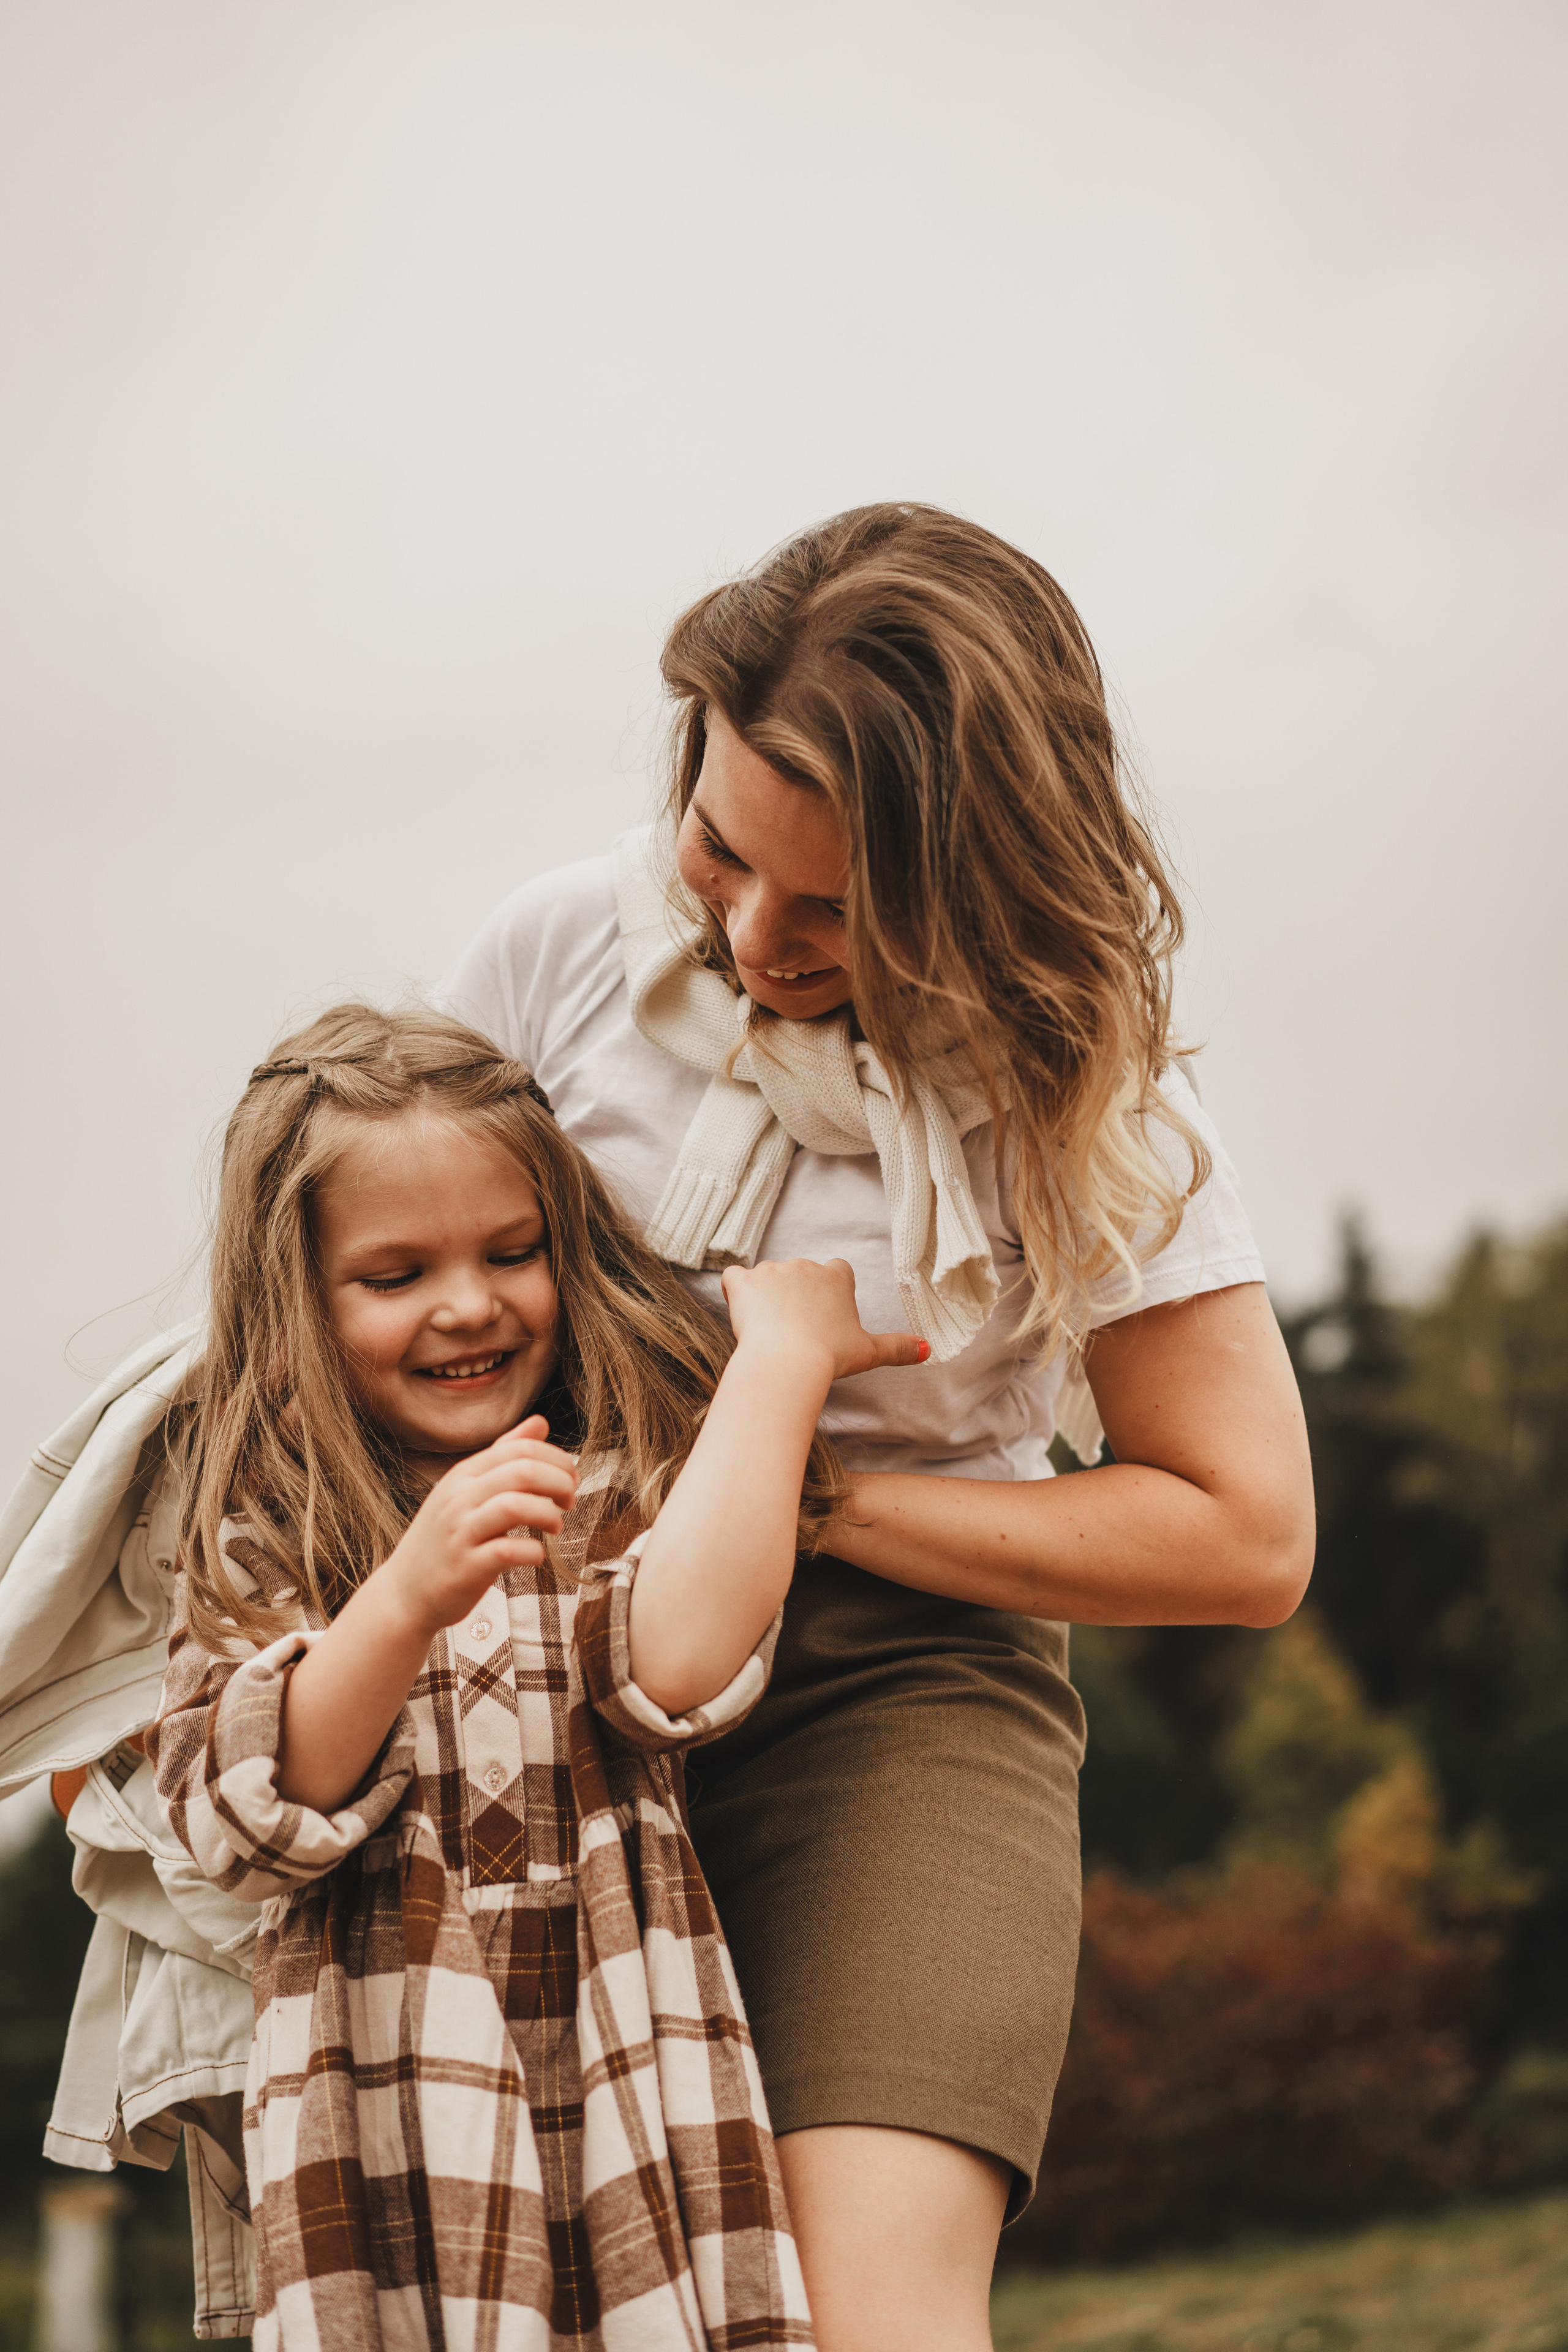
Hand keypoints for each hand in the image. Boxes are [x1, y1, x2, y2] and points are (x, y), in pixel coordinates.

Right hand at [379, 1416, 579, 1641]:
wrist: (405, 1592)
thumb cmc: (445, 1539)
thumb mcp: (467, 1489)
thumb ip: (504, 1456)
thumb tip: (541, 1422)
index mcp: (463, 1474)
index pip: (519, 1448)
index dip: (556, 1458)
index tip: (570, 1477)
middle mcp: (459, 1497)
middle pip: (522, 1471)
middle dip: (559, 1482)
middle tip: (569, 1500)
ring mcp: (460, 1532)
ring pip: (515, 1505)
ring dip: (547, 1513)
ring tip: (556, 1525)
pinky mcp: (466, 1567)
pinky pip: (508, 1550)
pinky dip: (532, 1551)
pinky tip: (537, 1555)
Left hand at [720, 1258, 927, 1388]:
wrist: (790, 1362)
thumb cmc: (831, 1357)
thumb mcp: (870, 1353)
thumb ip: (898, 1347)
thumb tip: (927, 1350)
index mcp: (837, 1276)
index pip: (836, 1272)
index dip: (828, 1294)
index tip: (824, 1318)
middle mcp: (805, 1265)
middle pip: (798, 1275)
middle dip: (795, 1297)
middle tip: (796, 1333)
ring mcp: (772, 1270)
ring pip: (766, 1278)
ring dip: (765, 1298)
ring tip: (770, 1332)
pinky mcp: (744, 1281)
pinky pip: (733, 1278)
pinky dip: (735, 1293)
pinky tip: (742, 1315)